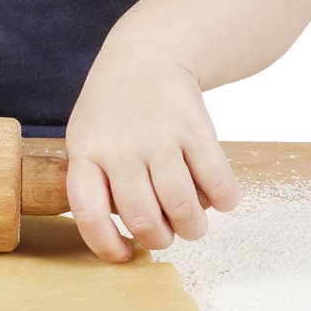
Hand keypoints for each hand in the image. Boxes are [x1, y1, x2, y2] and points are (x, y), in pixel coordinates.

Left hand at [64, 39, 240, 261]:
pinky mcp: (196, 129)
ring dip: (193, 229)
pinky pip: (217, 184)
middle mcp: (121, 147)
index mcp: (86, 153)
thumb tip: (119, 242)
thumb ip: (95, 185)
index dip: (106, 246)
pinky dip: (224, 201)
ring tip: (191, 223)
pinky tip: (218, 197)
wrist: (148, 55)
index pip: (88, 213)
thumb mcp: (86, 138)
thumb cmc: (114, 111)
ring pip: (183, 209)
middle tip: (165, 233)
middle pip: (144, 220)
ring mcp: (160, 137)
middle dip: (160, 239)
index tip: (124, 255)